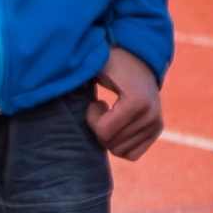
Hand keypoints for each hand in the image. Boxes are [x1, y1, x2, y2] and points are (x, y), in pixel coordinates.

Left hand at [86, 46, 163, 160]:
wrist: (137, 57)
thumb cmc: (110, 62)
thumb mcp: (95, 67)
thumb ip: (79, 79)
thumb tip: (55, 87)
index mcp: (137, 101)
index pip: (104, 131)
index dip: (91, 118)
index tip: (94, 102)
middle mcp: (151, 115)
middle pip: (111, 144)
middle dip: (99, 127)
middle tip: (102, 107)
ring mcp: (156, 124)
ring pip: (120, 151)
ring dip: (109, 134)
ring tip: (110, 114)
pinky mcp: (157, 130)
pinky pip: (132, 154)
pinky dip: (119, 143)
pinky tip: (117, 123)